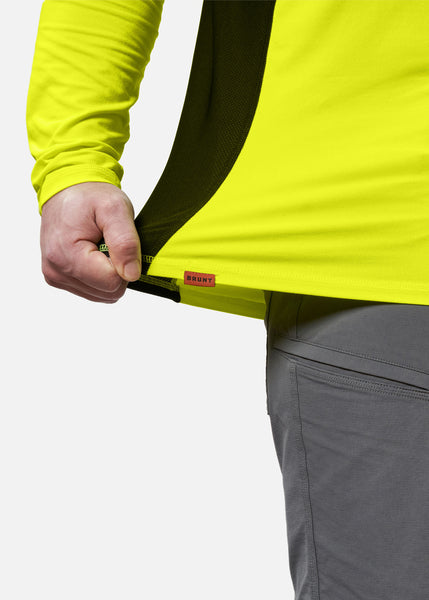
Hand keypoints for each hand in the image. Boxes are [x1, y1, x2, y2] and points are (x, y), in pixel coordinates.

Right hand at [40, 181, 141, 302]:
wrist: (67, 189)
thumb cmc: (90, 196)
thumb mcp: (115, 209)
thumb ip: (125, 242)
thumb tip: (131, 275)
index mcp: (67, 255)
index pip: (112, 283)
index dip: (125, 264)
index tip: (117, 242)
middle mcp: (56, 271)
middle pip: (108, 292)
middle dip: (117, 269)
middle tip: (110, 242)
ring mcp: (56, 277)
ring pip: (102, 295)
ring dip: (109, 273)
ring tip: (101, 246)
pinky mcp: (58, 279)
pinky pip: (93, 290)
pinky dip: (100, 276)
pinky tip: (94, 254)